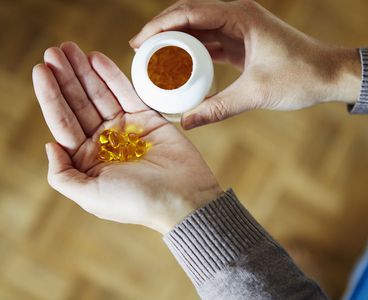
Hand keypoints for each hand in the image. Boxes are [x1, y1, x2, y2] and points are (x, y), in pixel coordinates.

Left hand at [32, 42, 221, 233]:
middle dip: (66, 77)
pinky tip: (97, 59)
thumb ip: (62, 175)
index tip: (40, 69)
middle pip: (79, 103)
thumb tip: (50, 145)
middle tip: (54, 51)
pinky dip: (112, 76)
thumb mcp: (90, 197)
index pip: (63, 122)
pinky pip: (127, 93)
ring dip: (85, 71)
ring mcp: (126, 128)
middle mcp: (105, 142)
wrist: (183, 198)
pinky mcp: (148, 119)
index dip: (50, 95)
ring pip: (100, 94)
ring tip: (70, 49)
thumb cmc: (138, 202)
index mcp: (88, 159)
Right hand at [130, 0, 360, 128]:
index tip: (137, 43)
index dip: (158, 25)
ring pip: (197, 29)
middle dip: (160, 32)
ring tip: (153, 61)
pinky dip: (192, 53)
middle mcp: (237, 16)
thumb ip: (219, 108)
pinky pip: (209, 43)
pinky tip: (179, 67)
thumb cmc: (301, 76)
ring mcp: (239, 28)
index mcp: (239, 16)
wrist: (329, 74)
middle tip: (140, 53)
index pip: (188, 12)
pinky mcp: (241, 42)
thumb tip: (187, 123)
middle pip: (188, 16)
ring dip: (175, 42)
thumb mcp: (256, 93)